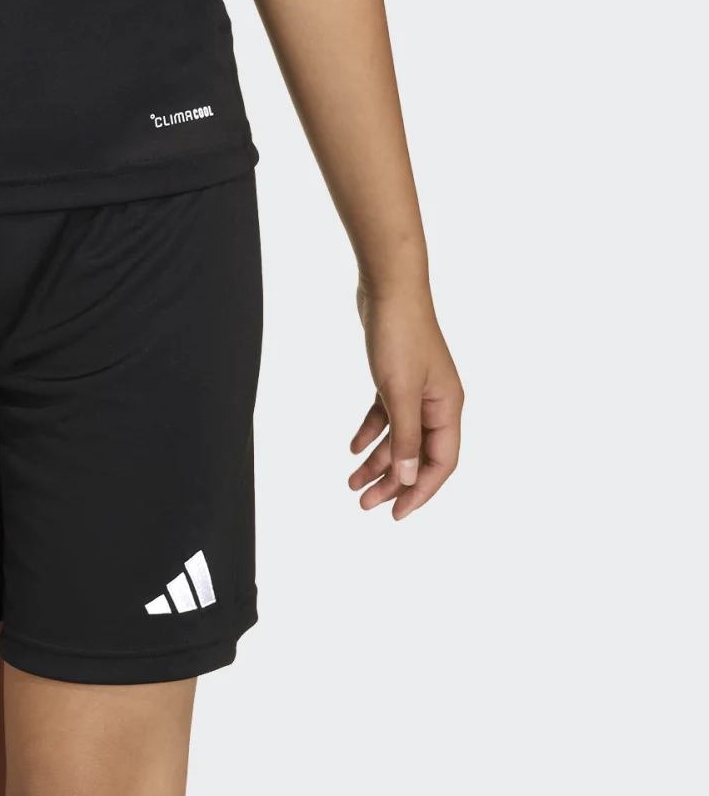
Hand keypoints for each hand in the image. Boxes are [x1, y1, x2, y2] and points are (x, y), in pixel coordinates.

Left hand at [348, 284, 462, 519]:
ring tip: (352, 484)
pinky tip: (352, 447)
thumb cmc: (400, 335)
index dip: (420, 491)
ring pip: (399, 436)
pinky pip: (387, 414)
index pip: (441, 463)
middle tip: (364, 504)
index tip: (396, 513)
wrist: (389, 286)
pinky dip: (371, 431)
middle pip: (418, 454)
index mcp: (447, 408)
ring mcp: (418, 389)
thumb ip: (406, 437)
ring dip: (378, 460)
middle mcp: (437, 402)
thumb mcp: (399, 391)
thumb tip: (410, 479)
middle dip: (393, 482)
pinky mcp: (396, 376)